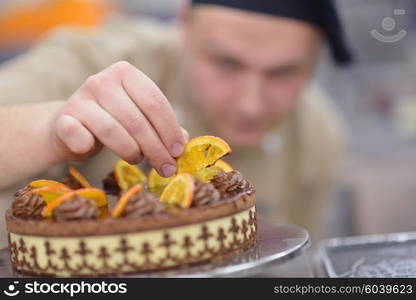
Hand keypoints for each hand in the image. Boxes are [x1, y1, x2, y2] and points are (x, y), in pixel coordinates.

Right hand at [50, 61, 187, 176]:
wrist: (69, 127)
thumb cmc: (113, 121)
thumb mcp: (139, 118)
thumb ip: (162, 127)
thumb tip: (185, 143)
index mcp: (126, 73)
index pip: (155, 102)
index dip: (170, 130)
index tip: (178, 152)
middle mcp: (101, 80)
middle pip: (137, 120)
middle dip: (156, 149)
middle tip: (166, 169)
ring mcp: (80, 98)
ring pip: (113, 130)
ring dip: (131, 151)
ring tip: (138, 159)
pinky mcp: (63, 119)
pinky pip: (80, 136)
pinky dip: (88, 147)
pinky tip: (93, 150)